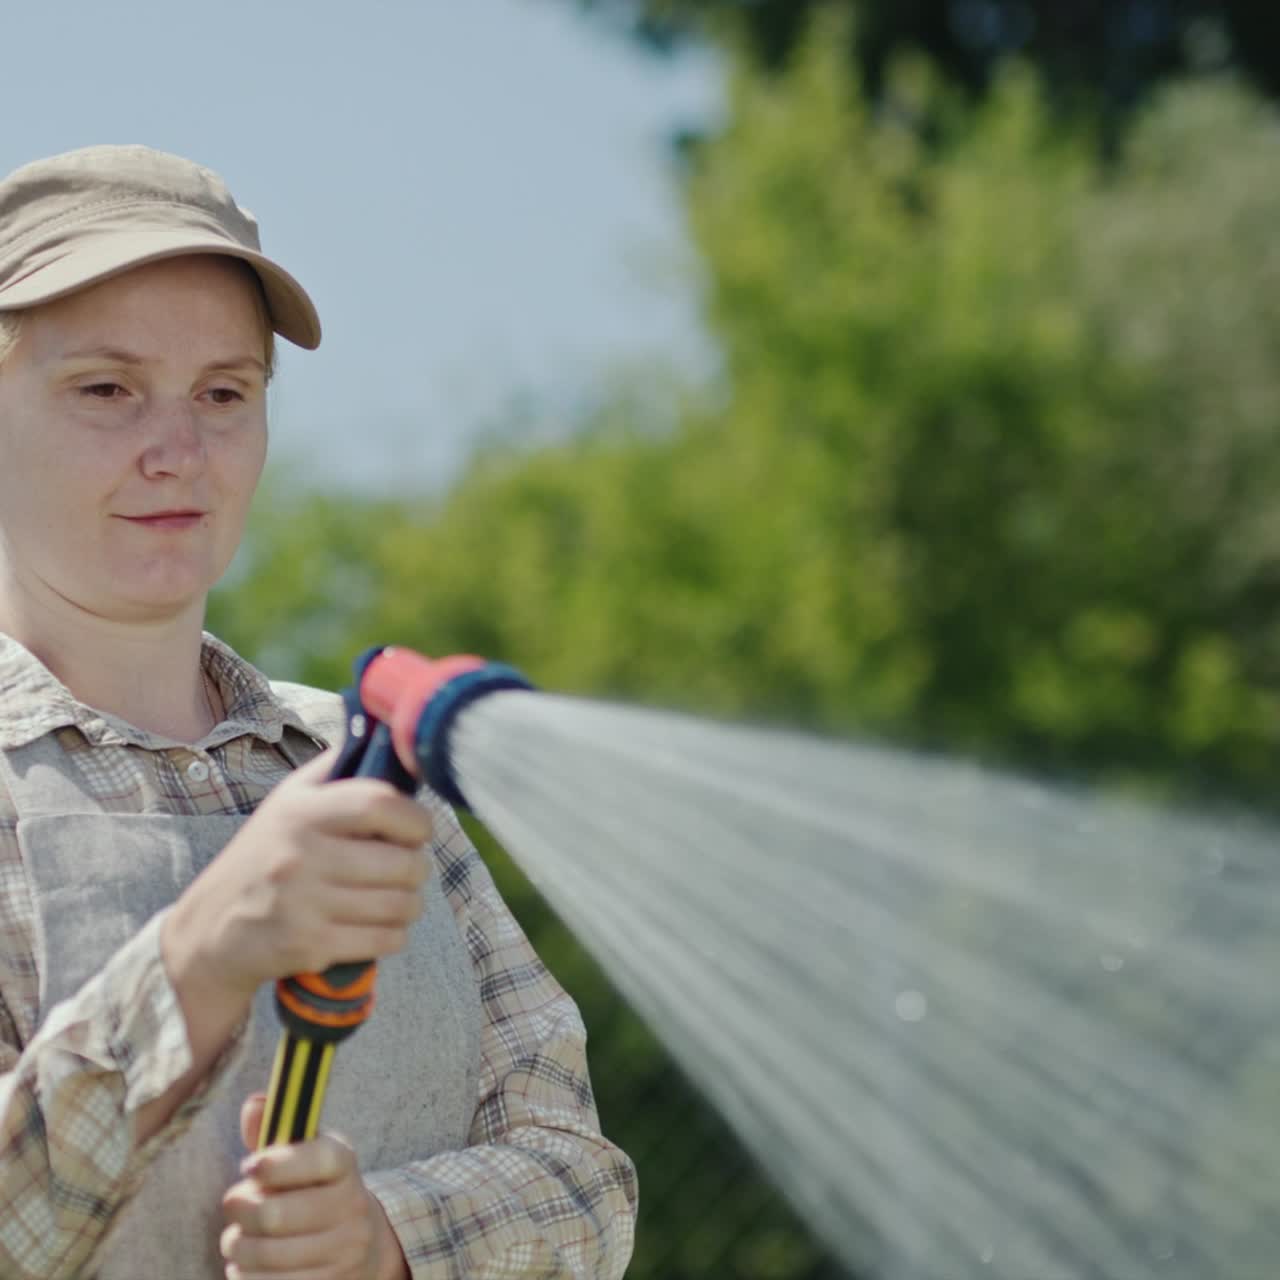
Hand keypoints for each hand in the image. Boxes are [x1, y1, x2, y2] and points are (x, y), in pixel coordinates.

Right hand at [164, 747, 432, 1001]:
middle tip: (407, 867)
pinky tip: (380, 924)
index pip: (380, 803)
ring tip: (397, 896)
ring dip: (411, 902)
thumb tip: (387, 729)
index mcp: (301, 812)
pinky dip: (395, 934)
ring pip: (400, 905)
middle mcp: (301, 855)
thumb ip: (337, 767)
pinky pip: (386, 940)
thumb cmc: (265, 853)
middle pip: (402, 863)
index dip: (416, 819)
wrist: (211, 927)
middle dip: (417, 866)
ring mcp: (304, 905)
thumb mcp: (288, 800)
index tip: (418, 829)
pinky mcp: (310, 946)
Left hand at [221, 1093, 407, 1279]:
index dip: (278, 1163)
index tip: (249, 1165)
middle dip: (240, 1209)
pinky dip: (245, 1276)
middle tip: (232, 1204)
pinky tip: (247, 1266)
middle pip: (275, 1215)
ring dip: (236, 1246)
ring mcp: (343, 1253)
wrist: (360, 1245)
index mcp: (344, 1164)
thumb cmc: (313, 1191)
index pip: (319, 1159)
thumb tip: (254, 1104)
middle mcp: (351, 1208)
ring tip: (235, 1238)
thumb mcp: (302, 1157)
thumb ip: (273, 1133)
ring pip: (265, 1255)